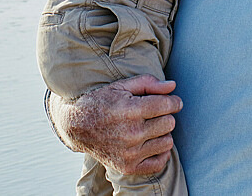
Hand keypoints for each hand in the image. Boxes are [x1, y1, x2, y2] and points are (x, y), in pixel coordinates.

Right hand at [51, 75, 181, 174]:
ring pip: (167, 142)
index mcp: (131, 110)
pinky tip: (151, 142)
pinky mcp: (128, 166)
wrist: (77, 127)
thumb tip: (173, 86)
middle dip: (166, 115)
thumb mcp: (121, 86)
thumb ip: (148, 83)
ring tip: (150, 127)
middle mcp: (132, 133)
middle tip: (155, 113)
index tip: (173, 101)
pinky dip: (159, 152)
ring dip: (162, 133)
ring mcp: (130, 152)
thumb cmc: (101, 102)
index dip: (174, 101)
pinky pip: (159, 162)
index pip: (167, 105)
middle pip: (169, 123)